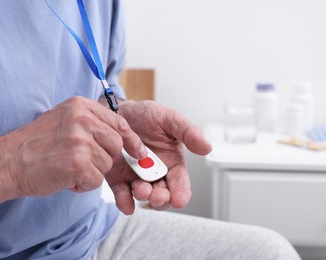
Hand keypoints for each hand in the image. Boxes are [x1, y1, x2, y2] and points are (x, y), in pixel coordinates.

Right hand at [0, 96, 145, 206]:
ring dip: (92, 172)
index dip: (131, 140)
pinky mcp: (77, 162)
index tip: (138, 151)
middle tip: (83, 161)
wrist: (8, 162)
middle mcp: (82, 119)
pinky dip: (84, 184)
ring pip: (107, 164)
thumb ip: (92, 123)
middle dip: (105, 158)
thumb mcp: (65, 120)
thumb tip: (124, 137)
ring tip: (69, 168)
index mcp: (81, 106)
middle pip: (116, 145)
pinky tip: (66, 178)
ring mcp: (80, 140)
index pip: (119, 123)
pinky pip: (97, 180)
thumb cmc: (37, 144)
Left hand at [105, 100, 211, 214]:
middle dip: (162, 199)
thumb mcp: (170, 118)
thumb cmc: (147, 115)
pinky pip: (122, 194)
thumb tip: (207, 148)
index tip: (179, 200)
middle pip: (163, 195)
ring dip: (143, 197)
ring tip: (141, 189)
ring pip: (143, 196)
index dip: (181, 193)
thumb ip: (188, 132)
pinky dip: (124, 202)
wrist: (119, 111)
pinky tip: (127, 205)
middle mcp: (155, 173)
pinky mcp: (118, 178)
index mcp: (172, 162)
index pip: (180, 183)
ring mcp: (136, 177)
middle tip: (157, 196)